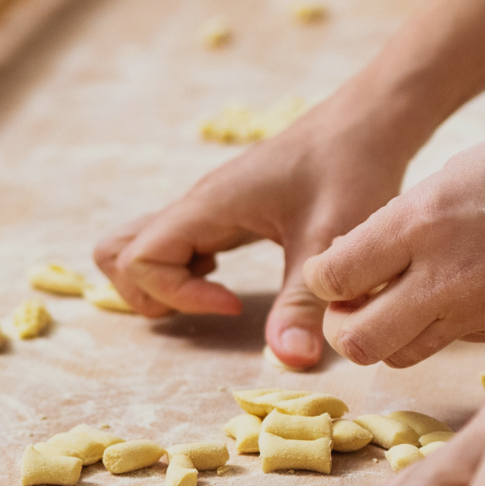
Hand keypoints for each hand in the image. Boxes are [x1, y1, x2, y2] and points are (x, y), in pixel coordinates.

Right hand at [92, 97, 413, 368]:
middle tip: (210, 306)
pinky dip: (183, 274)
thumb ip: (304, 303)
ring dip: (162, 285)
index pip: (139, 259)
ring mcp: (203, 208)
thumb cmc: (352, 169)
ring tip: (217, 298)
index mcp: (209, 206)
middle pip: (117, 253)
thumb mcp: (331, 242)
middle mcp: (195, 204)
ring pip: (138, 248)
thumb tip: (287, 361)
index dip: (177, 296)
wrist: (367, 124)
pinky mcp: (220, 213)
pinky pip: (171, 246)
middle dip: (149, 295)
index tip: (234, 305)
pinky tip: (229, 284)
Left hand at [303, 98, 484, 368]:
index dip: (325, 279)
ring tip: (408, 302)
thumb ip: (403, 226)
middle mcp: (446, 276)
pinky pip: (457, 342)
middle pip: (359, 341)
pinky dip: (448, 326)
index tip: (336, 271)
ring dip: (393, 336)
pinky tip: (472, 289)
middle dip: (347, 328)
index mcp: (421, 221)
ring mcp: (483, 311)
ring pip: (404, 355)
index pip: (332, 277)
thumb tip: (361, 269)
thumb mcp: (455, 174)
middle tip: (359, 306)